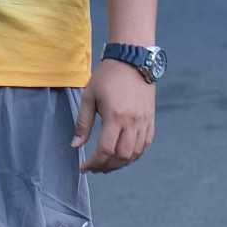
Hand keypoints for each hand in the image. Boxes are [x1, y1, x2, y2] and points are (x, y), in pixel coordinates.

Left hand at [75, 56, 156, 174]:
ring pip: (135, 154)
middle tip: (95, 167)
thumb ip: (83, 123)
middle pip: (121, 156)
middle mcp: (132, 122)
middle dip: (106, 166)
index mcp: (115, 116)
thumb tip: (75, 146)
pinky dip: (135, 155)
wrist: (132, 59)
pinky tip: (124, 156)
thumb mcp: (89, 96)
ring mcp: (144, 121)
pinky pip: (145, 144)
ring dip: (121, 163)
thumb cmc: (108, 76)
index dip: (94, 163)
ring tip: (108, 164)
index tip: (84, 167)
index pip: (105, 150)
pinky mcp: (150, 119)